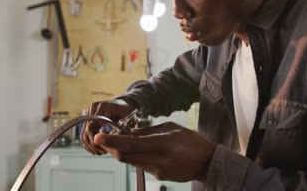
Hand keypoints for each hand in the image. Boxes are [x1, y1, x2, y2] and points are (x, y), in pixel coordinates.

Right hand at [80, 99, 134, 154]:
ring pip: (83, 134)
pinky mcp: (87, 119)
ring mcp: (88, 114)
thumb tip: (123, 141)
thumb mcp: (128, 116)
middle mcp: (92, 109)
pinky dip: (88, 142)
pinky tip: (97, 148)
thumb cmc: (126, 109)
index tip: (103, 148)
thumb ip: (125, 127)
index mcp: (101, 107)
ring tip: (100, 152)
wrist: (122, 103)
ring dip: (90, 145)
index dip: (95, 140)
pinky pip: (84, 133)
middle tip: (102, 152)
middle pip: (86, 131)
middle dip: (93, 145)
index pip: (91, 126)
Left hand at [94, 122, 215, 181]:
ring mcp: (158, 171)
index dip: (112, 141)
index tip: (98, 137)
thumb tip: (128, 132)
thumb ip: (148, 131)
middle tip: (103, 138)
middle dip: (112, 148)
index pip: (131, 144)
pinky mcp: (159, 177)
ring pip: (131, 162)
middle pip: (125, 157)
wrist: (208, 163)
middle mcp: (158, 159)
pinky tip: (140, 150)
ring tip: (121, 141)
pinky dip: (135, 157)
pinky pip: (141, 165)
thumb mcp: (170, 128)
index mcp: (163, 143)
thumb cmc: (191, 141)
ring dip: (122, 152)